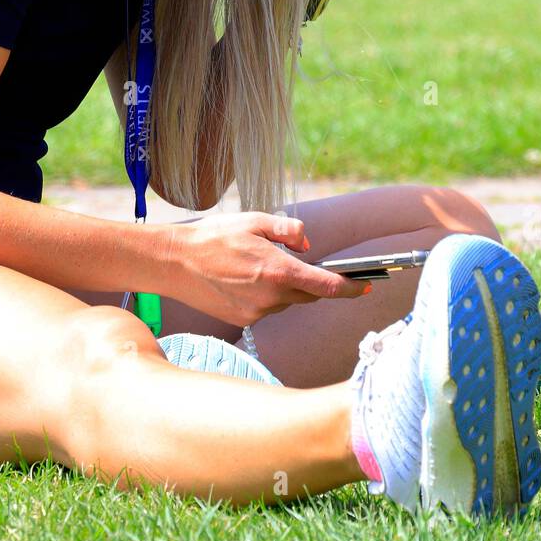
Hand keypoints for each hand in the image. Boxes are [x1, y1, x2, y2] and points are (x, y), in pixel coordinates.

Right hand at [166, 212, 368, 327]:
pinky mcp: (242, 320)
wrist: (174, 262)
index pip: (327, 286)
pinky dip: (265, 295)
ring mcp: (256, 312)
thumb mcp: (255, 220)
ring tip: (260, 265)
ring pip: (286, 302)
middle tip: (306, 265)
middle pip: (308, 295)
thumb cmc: (214, 236)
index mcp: (279, 271)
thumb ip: (289, 231)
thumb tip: (308, 246)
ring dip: (284, 287)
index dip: (351, 288)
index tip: (366, 286)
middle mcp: (271, 297)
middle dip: (313, 282)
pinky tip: (244, 279)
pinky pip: (266, 309)